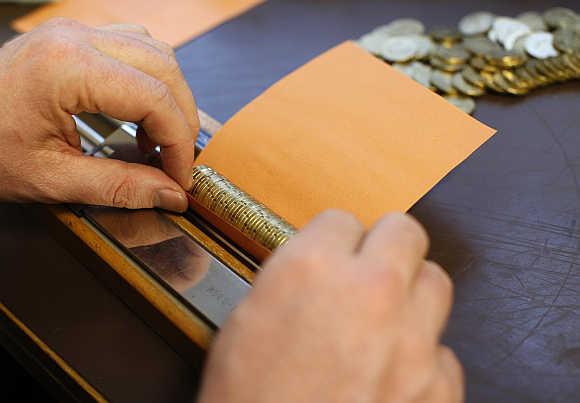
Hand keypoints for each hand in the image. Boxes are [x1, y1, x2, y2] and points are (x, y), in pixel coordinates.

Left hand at [0, 18, 197, 211]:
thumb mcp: (50, 178)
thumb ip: (119, 187)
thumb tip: (170, 195)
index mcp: (66, 69)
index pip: (155, 99)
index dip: (179, 143)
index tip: (180, 177)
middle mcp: (75, 38)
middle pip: (165, 68)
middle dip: (181, 119)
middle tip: (176, 161)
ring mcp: (74, 33)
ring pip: (156, 52)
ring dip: (169, 97)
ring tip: (157, 139)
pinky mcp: (73, 38)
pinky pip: (134, 47)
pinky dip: (150, 82)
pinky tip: (138, 114)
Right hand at [199, 212, 462, 402]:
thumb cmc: (249, 401)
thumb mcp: (246, 322)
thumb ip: (291, 278)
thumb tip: (319, 263)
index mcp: (311, 269)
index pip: (342, 219)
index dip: (334, 240)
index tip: (332, 255)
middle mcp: (369, 292)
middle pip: (405, 231)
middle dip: (385, 246)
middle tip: (369, 270)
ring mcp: (412, 341)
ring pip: (436, 283)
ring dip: (411, 294)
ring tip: (386, 319)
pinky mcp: (438, 387)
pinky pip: (443, 352)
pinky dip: (422, 360)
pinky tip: (394, 376)